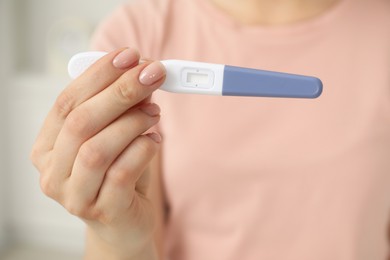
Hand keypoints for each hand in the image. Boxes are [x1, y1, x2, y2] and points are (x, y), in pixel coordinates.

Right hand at [30, 48, 165, 257]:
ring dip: (132, 122)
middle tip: (151, 73)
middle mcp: (52, 173)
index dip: (98, 75)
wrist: (124, 223)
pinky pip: (122, 173)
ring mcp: (74, 196)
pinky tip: (154, 141)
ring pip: (97, 149)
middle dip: (120, 92)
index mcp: (47, 148)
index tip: (129, 55)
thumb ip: (121, 107)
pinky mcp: (103, 212)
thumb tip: (140, 71)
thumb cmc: (117, 175)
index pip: (66, 102)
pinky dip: (143, 149)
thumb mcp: (114, 136)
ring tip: (154, 112)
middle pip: (80, 122)